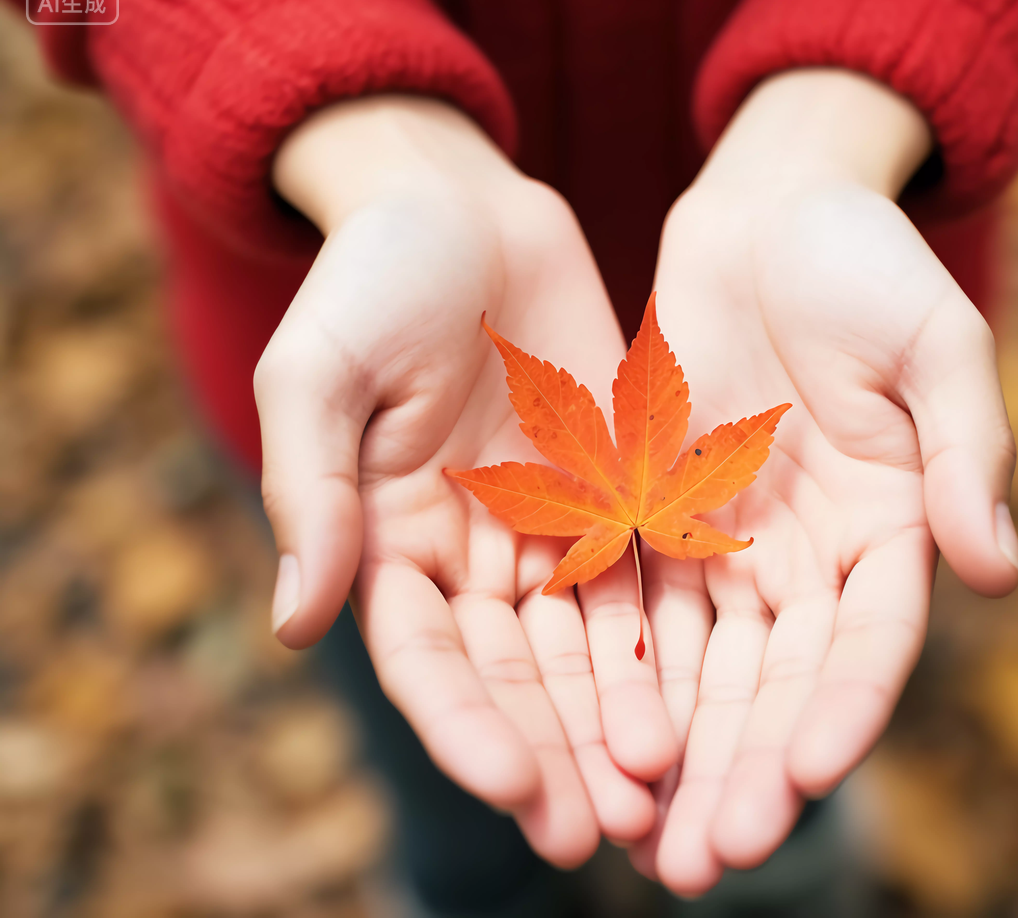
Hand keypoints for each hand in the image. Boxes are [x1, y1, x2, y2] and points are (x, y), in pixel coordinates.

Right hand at [257, 97, 675, 865]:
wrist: (462, 206)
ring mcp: (547, 527)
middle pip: (514, 675)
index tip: (509, 784)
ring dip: (617, 720)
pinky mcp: (615, 492)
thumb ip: (310, 488)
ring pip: (587, 645)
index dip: (462, 725)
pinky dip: (667, 640)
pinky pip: (646, 574)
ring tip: (656, 792)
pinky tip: (700, 697)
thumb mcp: (319, 369)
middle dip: (552, 751)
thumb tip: (296, 621)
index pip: (426, 657)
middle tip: (596, 831)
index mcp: (387, 539)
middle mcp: (470, 553)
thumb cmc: (372, 277)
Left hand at [630, 70, 1017, 893]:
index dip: (844, 711)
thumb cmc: (866, 263)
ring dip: (676, 757)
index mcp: (891, 528)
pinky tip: (592, 746)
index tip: (803, 774)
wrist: (771, 210)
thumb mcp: (937, 341)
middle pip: (778, 685)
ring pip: (703, 671)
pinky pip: (633, 606)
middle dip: (744, 772)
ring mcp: (732, 543)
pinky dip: (617, 678)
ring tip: (644, 843)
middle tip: (704, 862)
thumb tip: (996, 570)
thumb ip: (963, 450)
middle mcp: (811, 557)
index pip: (870, 644)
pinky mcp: (657, 515)